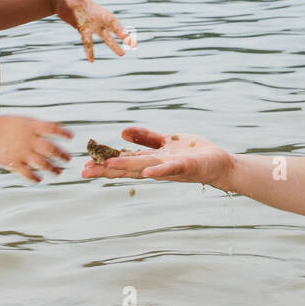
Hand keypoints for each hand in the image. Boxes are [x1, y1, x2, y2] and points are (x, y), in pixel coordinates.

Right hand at [0, 116, 73, 182]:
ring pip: (43, 163)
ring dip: (54, 169)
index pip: (53, 129)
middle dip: (62, 155)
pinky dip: (36, 177)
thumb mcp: (21, 120)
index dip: (64, 133)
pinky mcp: (13, 163)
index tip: (71, 137)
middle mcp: (29, 140)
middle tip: (69, 159)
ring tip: (59, 171)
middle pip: (51, 149)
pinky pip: (28, 173)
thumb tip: (51, 131)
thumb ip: (36, 127)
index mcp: (31, 126)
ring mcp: (22, 153)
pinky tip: (40, 179)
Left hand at [54, 0, 136, 61]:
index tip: (128, 39)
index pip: (114, 23)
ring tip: (121, 54)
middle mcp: (98, 19)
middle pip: (113, 31)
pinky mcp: (82, 29)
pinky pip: (88, 42)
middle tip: (133, 46)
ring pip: (104, 37)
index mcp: (100, 12)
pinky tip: (92, 60)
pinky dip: (90, 50)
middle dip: (122, 39)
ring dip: (112, 45)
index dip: (121, 31)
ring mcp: (91, 25)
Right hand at [80, 126, 234, 187]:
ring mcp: (171, 168)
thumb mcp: (166, 142)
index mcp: (151, 160)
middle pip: (129, 168)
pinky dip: (159, 171)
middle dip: (107, 170)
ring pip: (145, 167)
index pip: (124, 162)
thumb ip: (146, 138)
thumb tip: (122, 133)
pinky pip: (171, 168)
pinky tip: (147, 172)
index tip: (83, 167)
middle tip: (84, 172)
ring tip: (108, 166)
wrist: (220, 164)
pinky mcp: (186, 166)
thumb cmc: (194, 154)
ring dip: (127, 167)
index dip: (104, 164)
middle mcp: (157, 166)